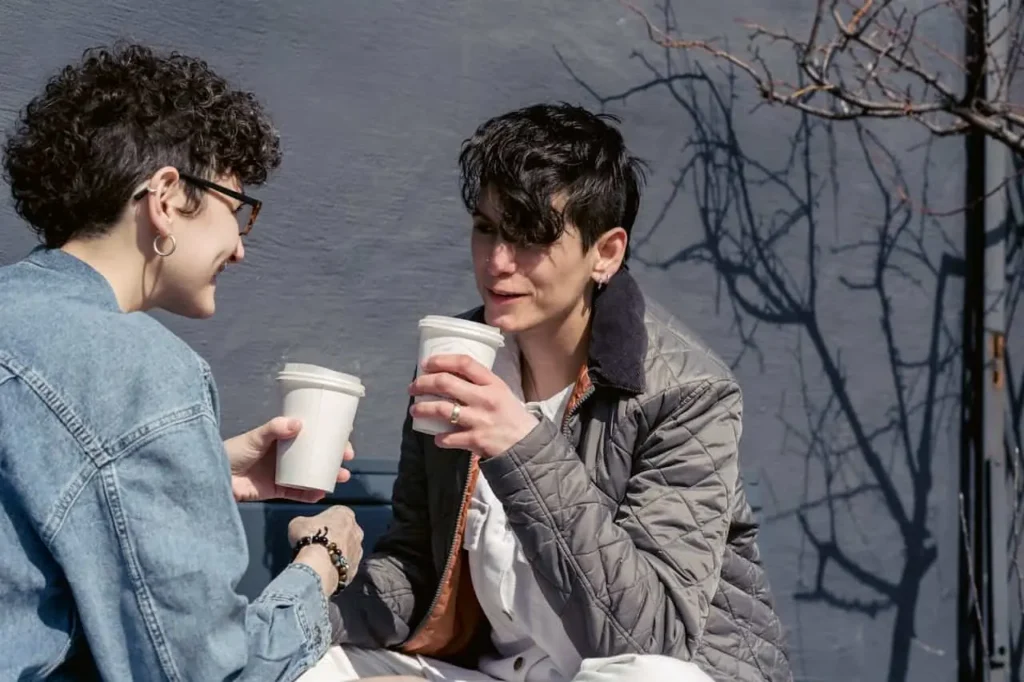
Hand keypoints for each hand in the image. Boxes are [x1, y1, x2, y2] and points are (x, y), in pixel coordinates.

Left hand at [224, 417, 354, 502]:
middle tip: (347, 458)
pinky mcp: (278, 490)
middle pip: (317, 455)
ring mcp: (284, 473)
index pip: (311, 434)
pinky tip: (322, 493)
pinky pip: (299, 493)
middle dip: (335, 457)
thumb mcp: (255, 437)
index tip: (344, 436)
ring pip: (312, 474)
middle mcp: (287, 455)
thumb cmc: (234, 451)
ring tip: (342, 476)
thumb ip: (274, 429)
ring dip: (328, 475)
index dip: (329, 435)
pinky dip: (311, 494)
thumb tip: (298, 423)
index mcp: (284, 438)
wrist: (215, 477)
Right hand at [288, 505, 364, 580]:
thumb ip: (304, 523)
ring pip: (346, 551)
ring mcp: (358, 551)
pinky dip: (336, 569)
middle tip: (317, 544)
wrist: (319, 564)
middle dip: (333, 538)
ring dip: (336, 554)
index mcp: (345, 514)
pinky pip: (345, 567)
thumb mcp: (298, 523)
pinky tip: (324, 571)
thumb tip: (301, 528)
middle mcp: (356, 531)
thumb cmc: (312, 539)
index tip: (314, 528)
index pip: (337, 514)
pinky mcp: (354, 568)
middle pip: (345, 533)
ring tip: (319, 560)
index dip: (324, 522)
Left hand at [408, 354, 538, 457]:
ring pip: (442, 410)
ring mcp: (480, 420)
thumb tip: (450, 376)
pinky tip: (437, 437)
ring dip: (423, 409)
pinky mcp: (476, 440)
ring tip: (414, 410)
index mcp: (493, 383)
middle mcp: (485, 398)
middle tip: (413, 387)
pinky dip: (440, 438)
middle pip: (446, 383)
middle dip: (423, 383)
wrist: (527, 445)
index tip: (427, 363)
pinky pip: (449, 438)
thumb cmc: (511, 415)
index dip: (442, 360)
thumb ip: (480, 384)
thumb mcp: (501, 392)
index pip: (464, 363)